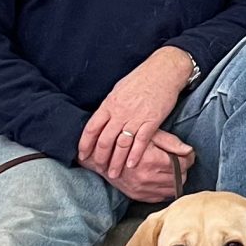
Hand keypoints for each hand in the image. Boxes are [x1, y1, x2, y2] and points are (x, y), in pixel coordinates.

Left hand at [78, 47, 198, 183]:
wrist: (163, 70)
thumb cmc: (141, 78)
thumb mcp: (119, 89)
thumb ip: (110, 106)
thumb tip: (102, 118)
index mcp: (109, 104)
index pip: (91, 128)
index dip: (85, 144)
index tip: (82, 155)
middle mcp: (120, 112)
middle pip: (105, 140)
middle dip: (100, 157)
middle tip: (99, 169)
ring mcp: (135, 117)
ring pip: (121, 144)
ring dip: (116, 161)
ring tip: (114, 174)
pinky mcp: (151, 121)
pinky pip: (141, 142)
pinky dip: (135, 155)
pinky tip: (131, 165)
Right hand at [106, 135, 195, 202]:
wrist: (101, 156)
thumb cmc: (126, 141)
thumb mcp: (148, 134)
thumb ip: (170, 142)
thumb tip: (190, 150)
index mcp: (152, 160)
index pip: (183, 164)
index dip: (188, 158)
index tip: (186, 154)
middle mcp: (148, 178)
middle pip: (180, 177)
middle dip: (182, 168)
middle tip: (178, 160)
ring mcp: (143, 189)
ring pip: (173, 189)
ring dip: (175, 179)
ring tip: (169, 169)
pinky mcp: (138, 196)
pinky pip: (161, 197)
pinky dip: (165, 189)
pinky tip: (161, 179)